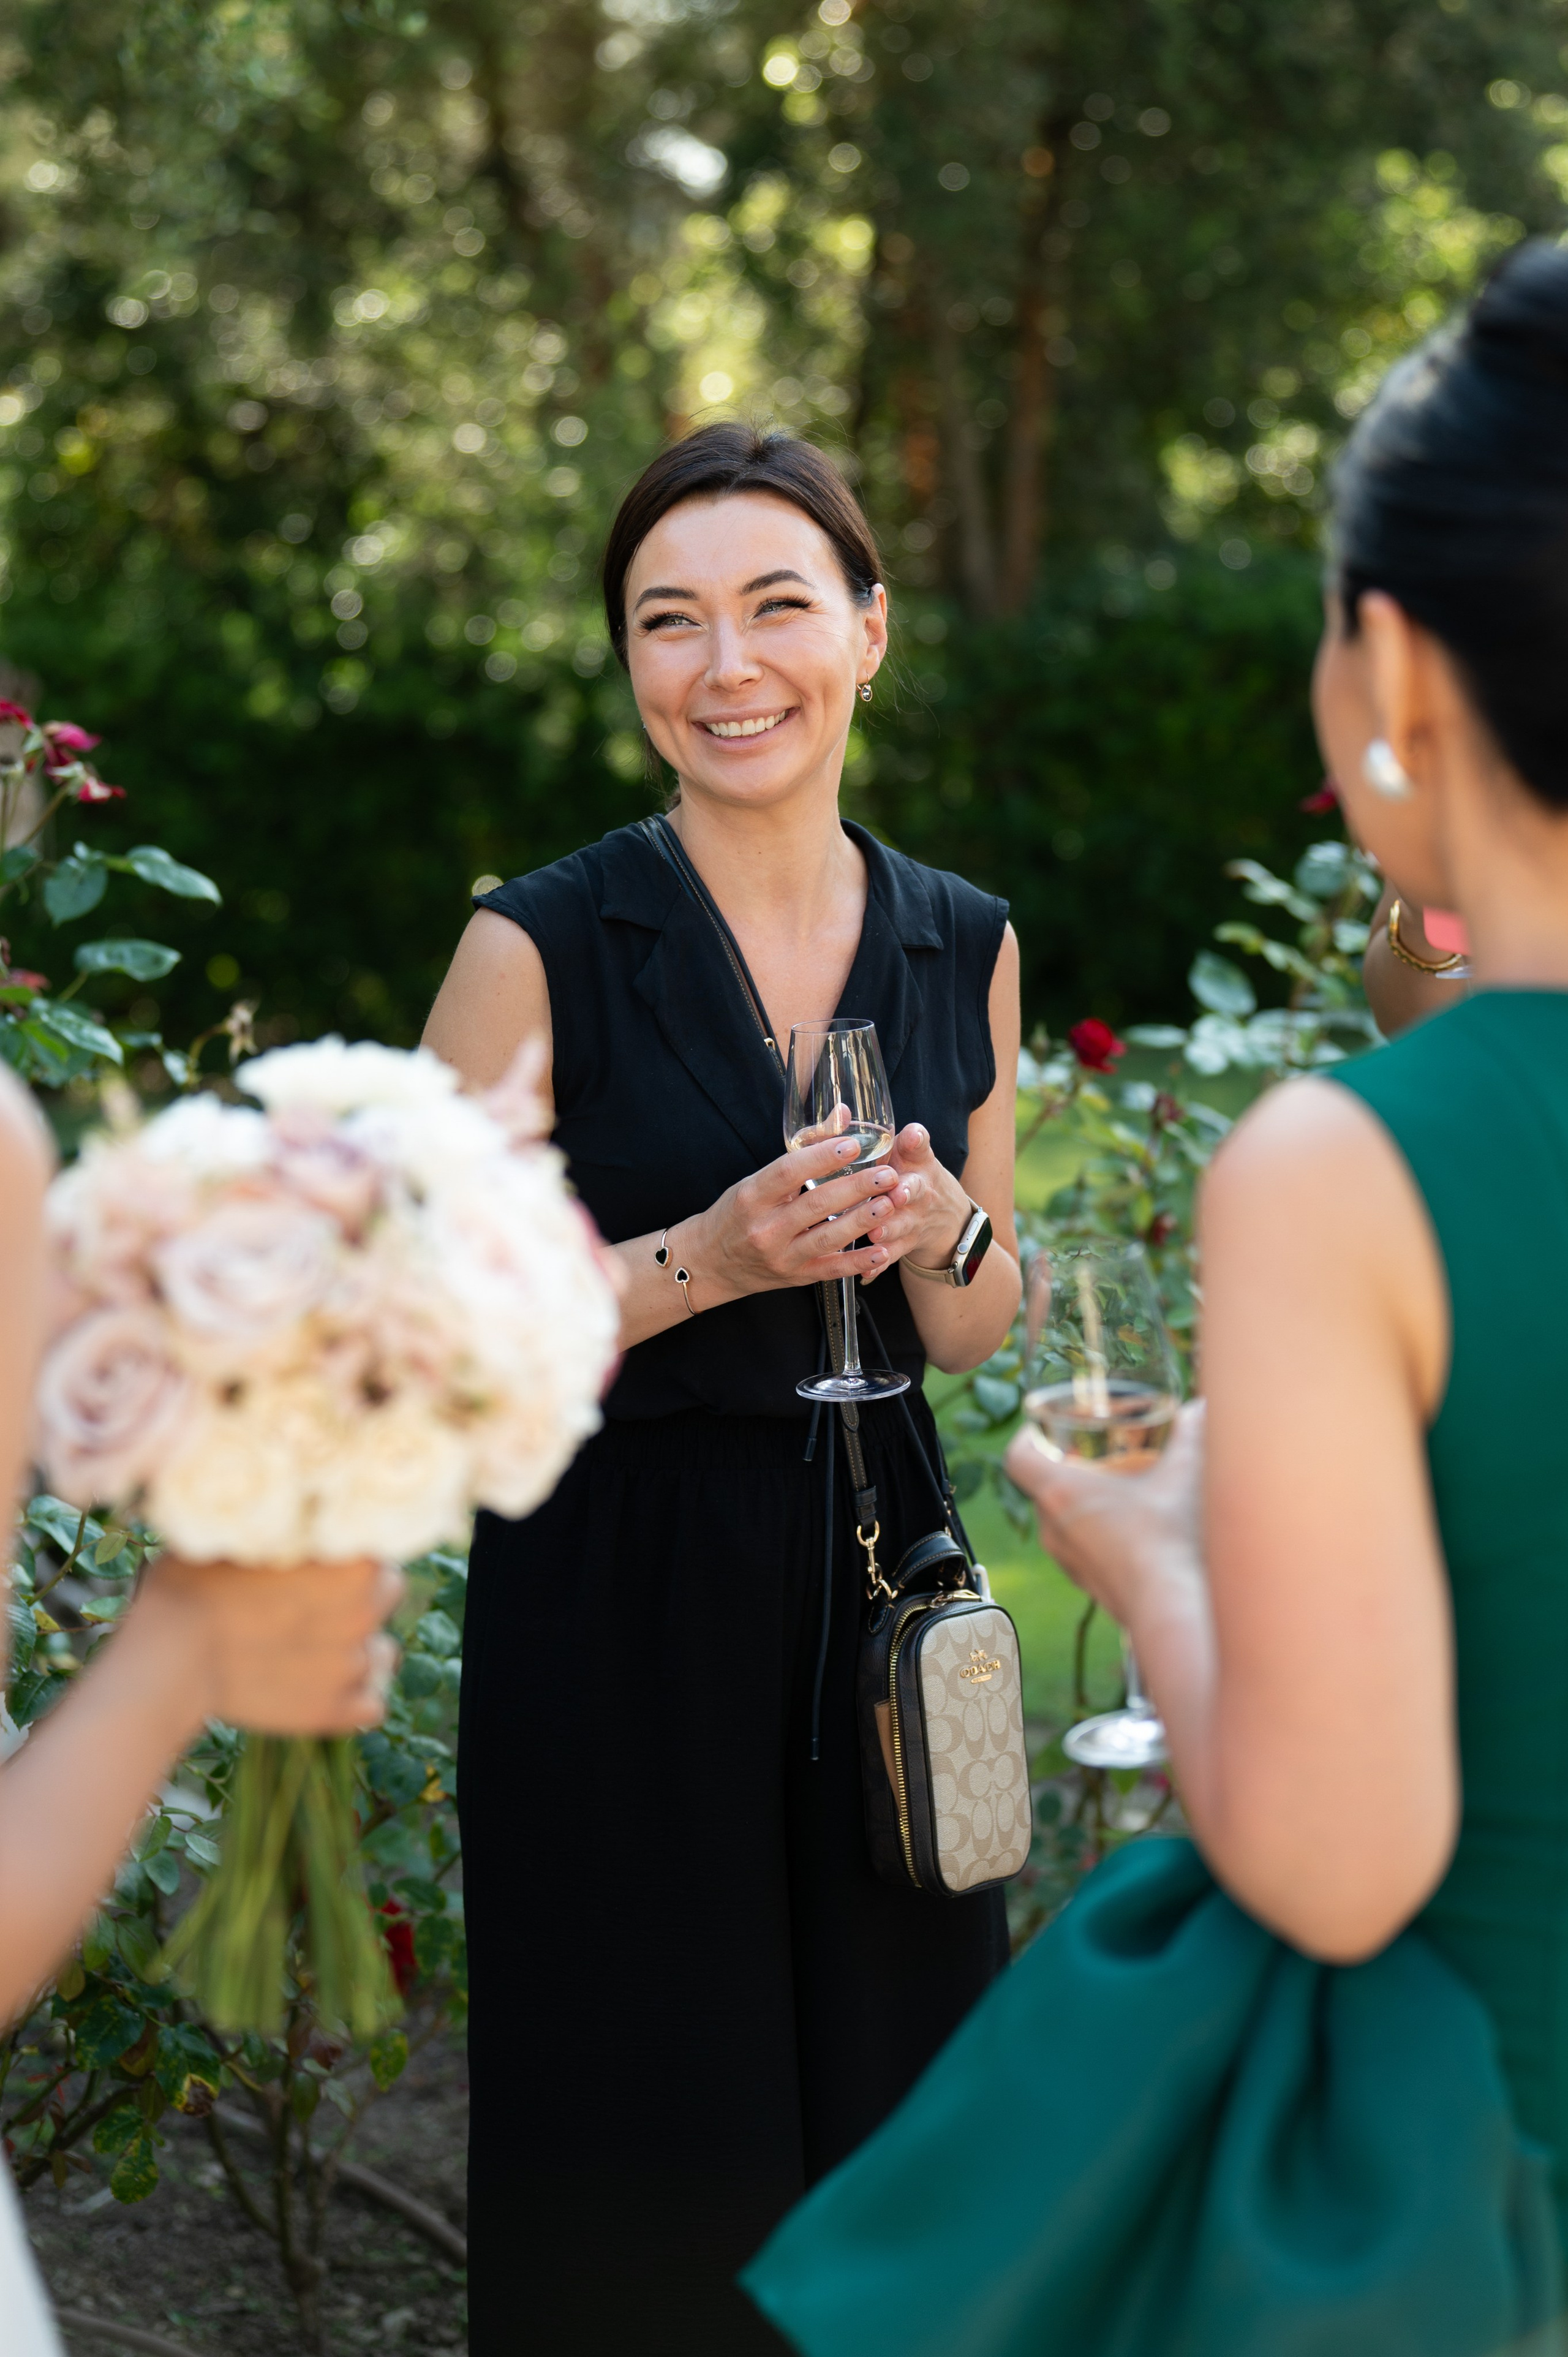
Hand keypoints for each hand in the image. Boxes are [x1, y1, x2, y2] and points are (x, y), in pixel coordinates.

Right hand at [140, 1554, 405, 1735]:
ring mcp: (352, 1665)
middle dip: (360, 1594)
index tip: (324, 1555)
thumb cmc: (194, 1583)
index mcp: (352, 1562)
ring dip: (355, 1647)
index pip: (379, 1544)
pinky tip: (318, 1684)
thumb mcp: (245, 1534)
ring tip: (308, 1646)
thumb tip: (302, 1516)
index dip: (352, 1549)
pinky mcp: (334, 1711)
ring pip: (381, 1652)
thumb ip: (290, 1529)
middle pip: (386, 1593)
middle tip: (314, 1598)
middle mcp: (364, 1611)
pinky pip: (372, 1703)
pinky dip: (353, 1696)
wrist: (169, 1659)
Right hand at [680, 1133, 902, 1297]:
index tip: (852, 1145)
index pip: (789, 1172)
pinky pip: (831, 1269)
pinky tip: (882, 1250)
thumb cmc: (736, 1214)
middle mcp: (765, 1228)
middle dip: (855, 1188)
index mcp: (752, 1197)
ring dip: (862, 1221)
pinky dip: (858, 1261)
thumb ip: (801, 1151)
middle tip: (886, 1174)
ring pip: (827, 1237)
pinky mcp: (795, 1278)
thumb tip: (842, 1115)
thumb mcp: (756, 1181)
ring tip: (889, 1203)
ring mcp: (781, 1256)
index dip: (822, 1158)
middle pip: (815, 1204)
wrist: (710, 1262)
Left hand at [859, 1123, 971, 1282]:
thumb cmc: (912, 1174)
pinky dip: (879, 1264)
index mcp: (917, 1164)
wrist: (945, 1217)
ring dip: (890, 1229)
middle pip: (914, 1193)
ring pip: (902, 1226)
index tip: (911, 1140)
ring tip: (875, 1233)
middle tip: (893, 1197)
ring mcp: (913, 1221)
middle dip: (904, 1193)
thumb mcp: (907, 1153)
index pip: (919, 1150)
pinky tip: (867, 1271)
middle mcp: (919, 1193)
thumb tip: (841, 1110)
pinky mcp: (905, 1245)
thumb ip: (879, 1134)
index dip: (916, 1143)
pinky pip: (892, 1256)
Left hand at [1003, 1401, 1205, 1625]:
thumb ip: (1195, 1433)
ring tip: (1120, 1487)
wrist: (1177, 1612)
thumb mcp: (1186, 1475)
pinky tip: (1136, 1528)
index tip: (1045, 1426)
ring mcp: (1070, 1563)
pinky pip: (1082, 1549)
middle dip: (1066, 1465)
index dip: (1027, 1436)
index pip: (1018, 1458)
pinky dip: (1098, 1531)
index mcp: (1060, 1495)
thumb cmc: (1173, 1540)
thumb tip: (1207, 1406)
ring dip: (1083, 1501)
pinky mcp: (1091, 1586)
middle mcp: (1054, 1530)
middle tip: (1096, 1450)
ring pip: (1062, 1521)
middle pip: (1042, 1487)